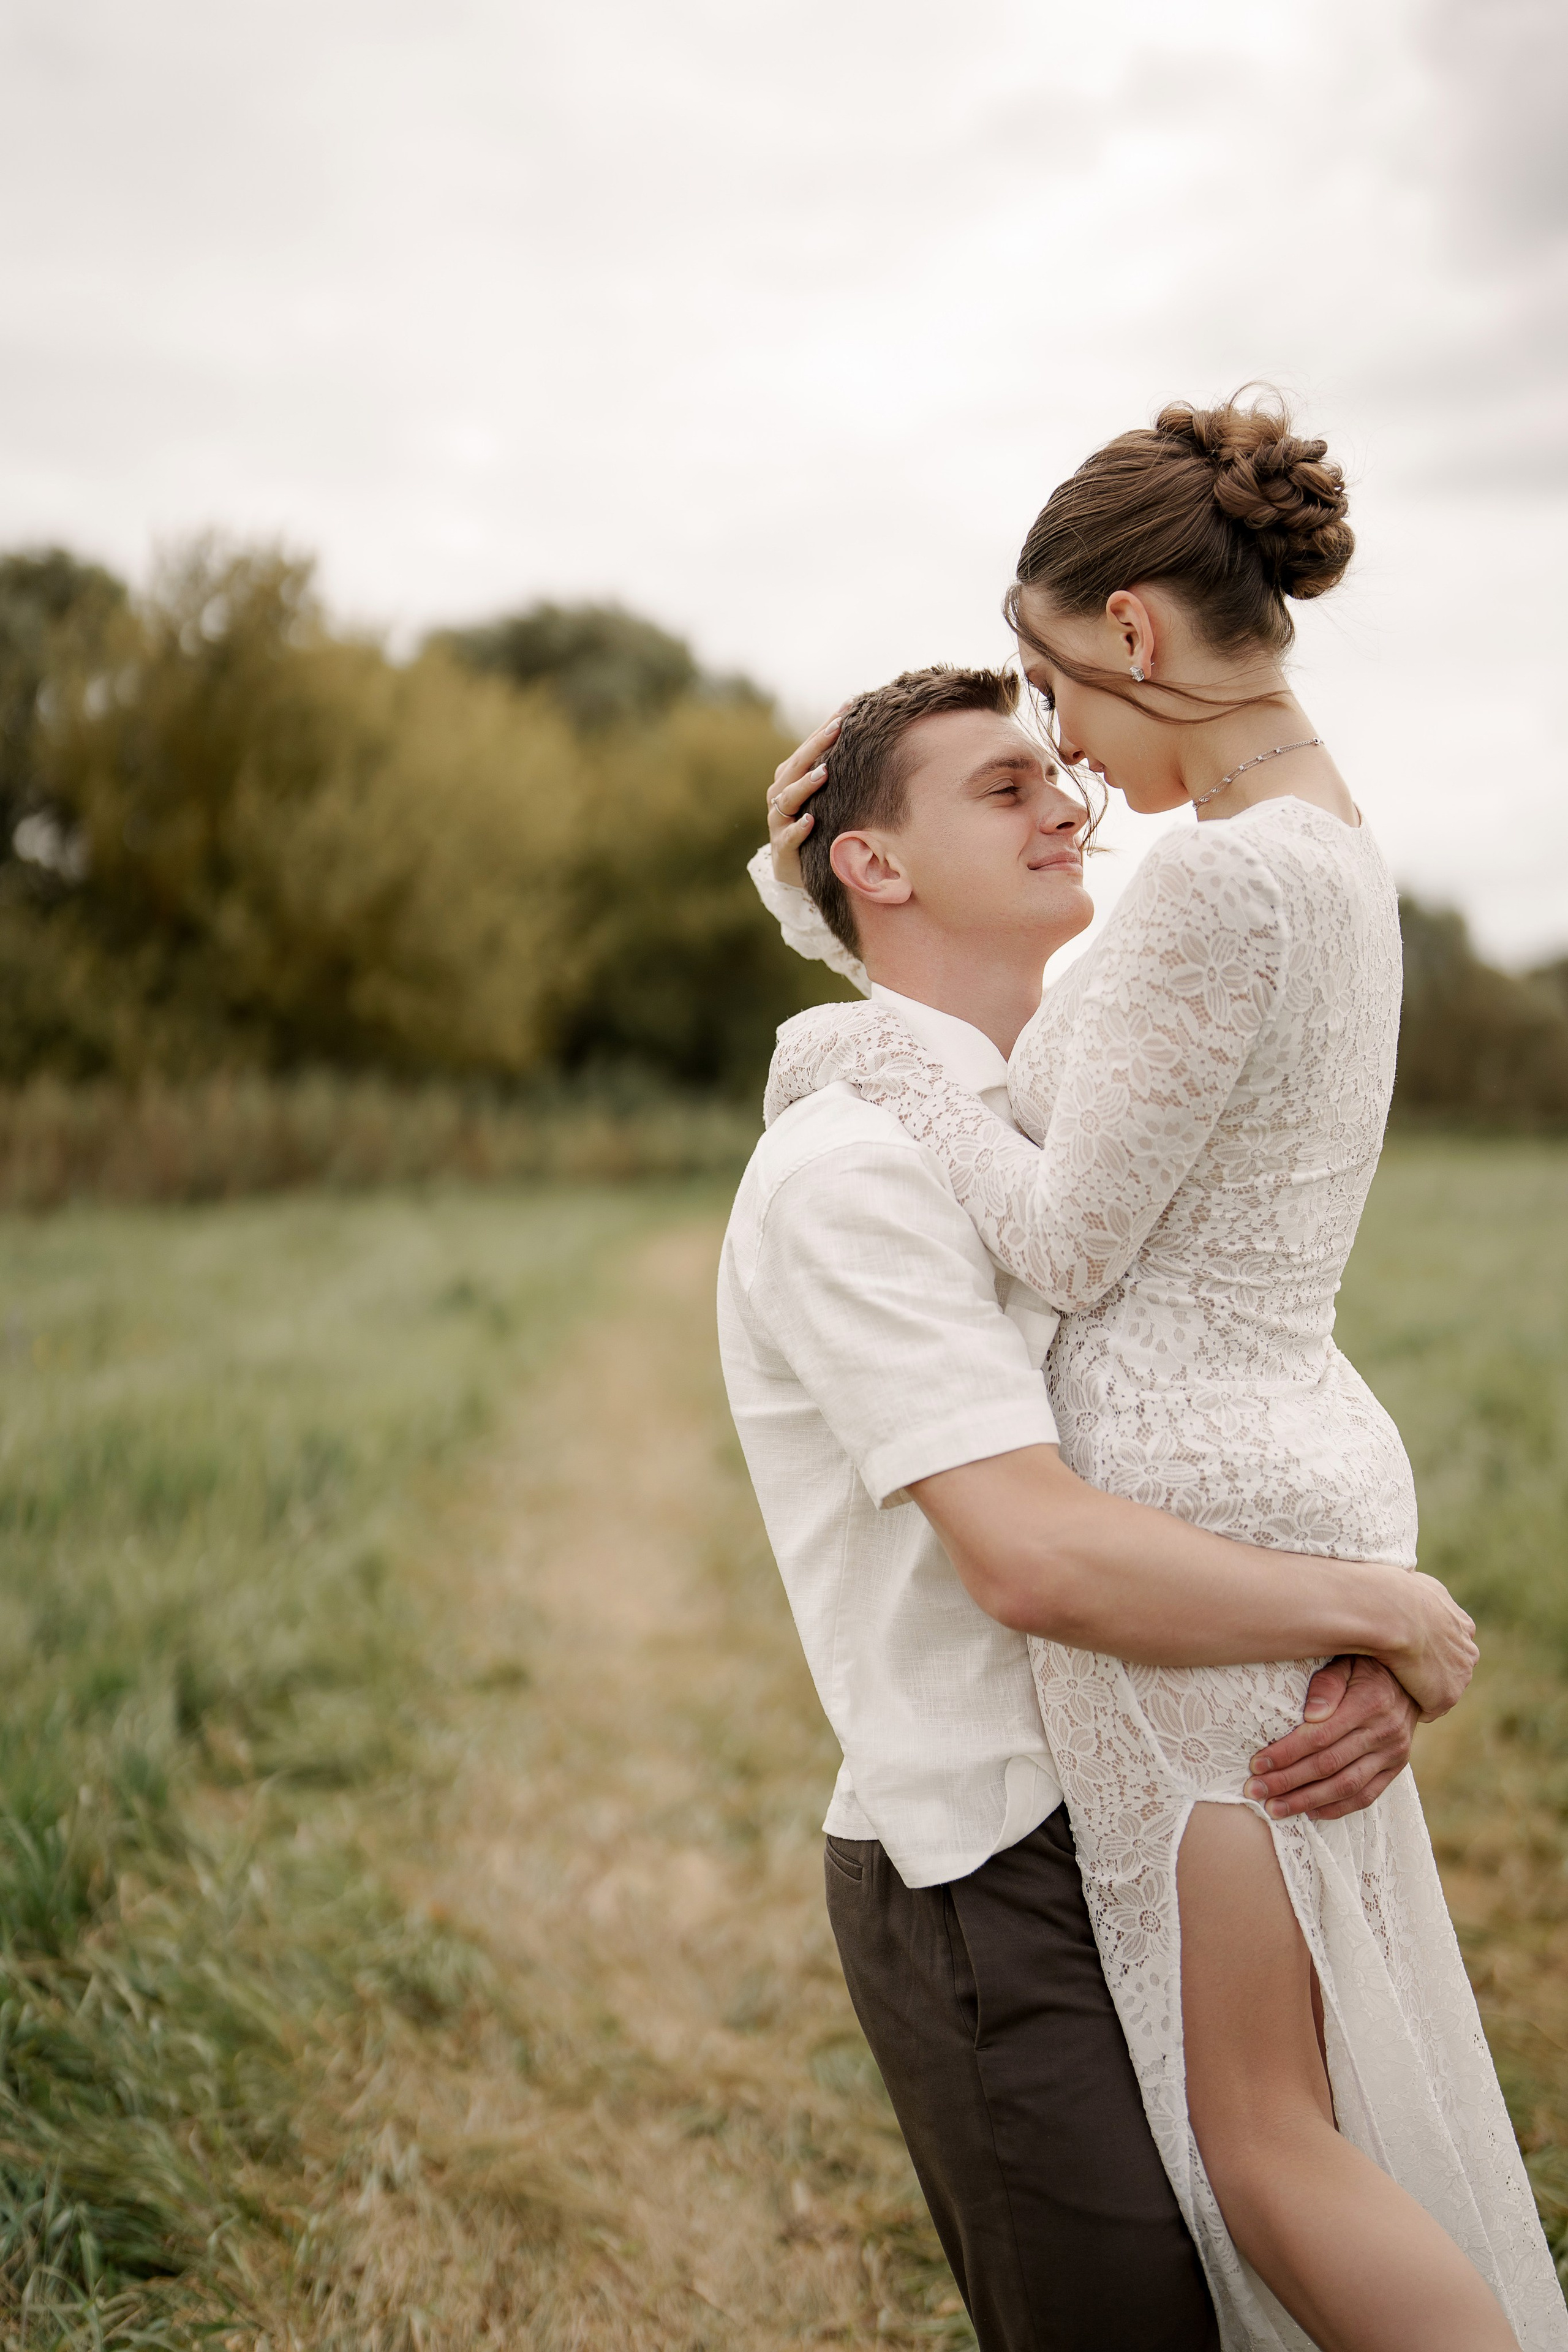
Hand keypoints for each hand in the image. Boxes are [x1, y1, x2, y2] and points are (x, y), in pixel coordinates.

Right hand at [767, 708, 845, 886]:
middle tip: (837, 728)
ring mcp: (778, 821)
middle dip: (817, 746)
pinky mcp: (782, 848)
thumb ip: (836, 772)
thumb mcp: (824, 797)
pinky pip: (788, 836)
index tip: (849, 708)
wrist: (794, 868)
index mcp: (790, 778)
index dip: (826, 727)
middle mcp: (780, 794)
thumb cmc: (815, 825)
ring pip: (788, 798)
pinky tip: (811, 821)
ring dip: (806, 784)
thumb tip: (868, 738)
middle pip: (796, 766)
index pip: (808, 747)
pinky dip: (798, 828)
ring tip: (824, 772)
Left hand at [1245, 1656, 1417, 1821]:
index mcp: (1368, 1703)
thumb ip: (1327, 1683)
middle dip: (1287, 1781)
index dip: (1286, 1753)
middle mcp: (1384, 1732)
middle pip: (1329, 1765)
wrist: (1410, 1680)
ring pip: (1346, 1786)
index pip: (1320, 1736)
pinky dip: (1337, 1807)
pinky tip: (1309, 1812)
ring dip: (1307, 1801)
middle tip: (1255, 1790)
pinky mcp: (1395, 1768)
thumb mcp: (1347, 1661)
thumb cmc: (1366, 1666)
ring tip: (1275, 1809)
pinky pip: (1366, 1796)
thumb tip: (1312, 1713)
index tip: (1257, 1764)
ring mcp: (1393, 1754)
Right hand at [1380, 1570, 1477, 1721]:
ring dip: (1421, 1686)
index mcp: (1461, 1623)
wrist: (1392, 1613)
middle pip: (1450, 1666)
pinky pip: (1429, 1707)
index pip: (1450, 1641)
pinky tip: (1392, 1692)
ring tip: (1391, 1680)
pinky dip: (1413, 1703)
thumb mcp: (1416, 1583)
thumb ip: (1423, 1594)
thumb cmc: (1393, 1593)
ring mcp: (1460, 1673)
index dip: (1427, 1646)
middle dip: (1430, 1669)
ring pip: (1440, 1686)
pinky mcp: (1447, 1694)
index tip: (1404, 1646)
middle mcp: (1467, 1648)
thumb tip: (1413, 1589)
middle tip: (1398, 1667)